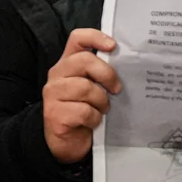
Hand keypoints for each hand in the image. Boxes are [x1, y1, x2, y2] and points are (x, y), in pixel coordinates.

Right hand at [42, 29, 121, 163]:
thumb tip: (129, 66)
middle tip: (116, 89)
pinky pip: (83, 111)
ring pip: (85, 88)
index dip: (95, 37)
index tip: (113, 46)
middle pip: (84, 61)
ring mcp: (53, 95)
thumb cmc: (83, 112)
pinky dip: (94, 119)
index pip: (77, 39)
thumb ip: (100, 75)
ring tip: (103, 110)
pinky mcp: (54, 114)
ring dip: (101, 102)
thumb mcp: (92, 89)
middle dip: (106, 74)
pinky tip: (93, 123)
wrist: (66, 143)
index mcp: (68, 64)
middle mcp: (57, 75)